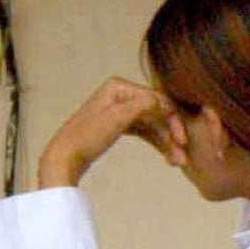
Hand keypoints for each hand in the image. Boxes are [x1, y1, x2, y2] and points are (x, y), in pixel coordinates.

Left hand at [37, 78, 181, 187]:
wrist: (66, 156)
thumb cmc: (87, 137)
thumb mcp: (116, 118)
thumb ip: (142, 106)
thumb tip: (164, 101)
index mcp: (120, 86)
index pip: (157, 100)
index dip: (174, 120)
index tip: (183, 142)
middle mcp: (122, 94)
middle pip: (157, 113)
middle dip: (172, 135)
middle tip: (183, 157)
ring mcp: (121, 109)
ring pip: (153, 124)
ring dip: (167, 142)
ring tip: (178, 161)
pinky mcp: (120, 124)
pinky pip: (145, 131)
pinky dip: (157, 142)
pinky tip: (168, 157)